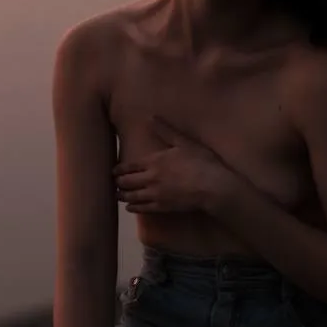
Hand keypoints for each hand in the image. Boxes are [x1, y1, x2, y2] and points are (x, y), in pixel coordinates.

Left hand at [113, 118, 230, 213]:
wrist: (212, 187)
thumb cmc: (201, 162)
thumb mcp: (184, 142)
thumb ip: (166, 130)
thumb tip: (151, 117)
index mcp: (154, 161)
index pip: (129, 166)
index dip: (119, 169)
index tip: (114, 171)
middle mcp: (150, 178)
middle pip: (126, 182)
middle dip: (118, 182)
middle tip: (114, 183)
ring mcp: (155, 195)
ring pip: (131, 196)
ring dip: (122, 196)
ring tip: (118, 195)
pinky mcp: (162, 207)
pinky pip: (142, 209)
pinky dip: (133, 208)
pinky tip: (130, 208)